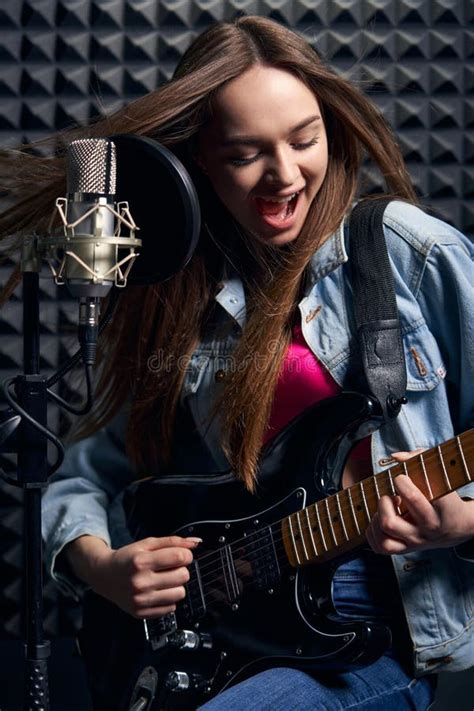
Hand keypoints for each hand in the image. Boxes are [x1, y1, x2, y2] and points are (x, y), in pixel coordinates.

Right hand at [71, 535, 200, 618]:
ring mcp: (140, 600)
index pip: (179, 557)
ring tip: (164, 580)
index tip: (180, 555)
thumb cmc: (127, 558)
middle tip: (169, 568)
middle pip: (183, 576)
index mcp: (141, 561)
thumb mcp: (147, 543)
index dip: (185, 554)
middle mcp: (140, 582)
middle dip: (181, 569)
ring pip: (180, 594)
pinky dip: (168, 599)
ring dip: (176, 585)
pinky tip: (157, 591)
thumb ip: (173, 541)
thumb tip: (195, 542)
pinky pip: (171, 608)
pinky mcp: (141, 613)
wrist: (104, 575)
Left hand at [365, 450, 473, 554]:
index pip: (414, 498)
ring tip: (388, 508)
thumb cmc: (446, 498)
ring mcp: (415, 542)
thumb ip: (420, 460)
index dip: (401, 483)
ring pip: (381, 537)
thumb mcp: (441, 478)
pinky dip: (374, 531)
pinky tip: (382, 519)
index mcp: (440, 511)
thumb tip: (396, 457)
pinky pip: (380, 546)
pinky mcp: (406, 549)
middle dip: (384, 503)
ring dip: (377, 517)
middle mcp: (425, 531)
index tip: (400, 477)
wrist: (458, 527)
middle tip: (392, 495)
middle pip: (390, 522)